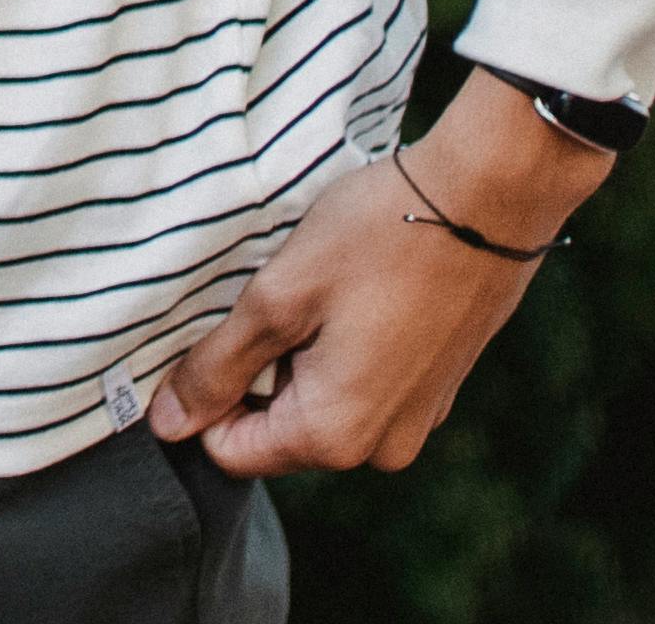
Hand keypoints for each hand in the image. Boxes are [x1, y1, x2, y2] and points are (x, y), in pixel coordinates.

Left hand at [146, 87, 609, 476]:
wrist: (486, 201)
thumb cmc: (377, 238)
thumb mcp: (278, 296)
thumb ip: (217, 367)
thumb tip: (167, 425)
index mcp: (333, 435)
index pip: (229, 452)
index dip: (203, 399)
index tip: (210, 334)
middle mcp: (380, 448)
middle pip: (276, 431)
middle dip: (256, 374)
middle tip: (267, 300)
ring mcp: (415, 421)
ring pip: (320, 408)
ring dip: (299, 358)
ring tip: (312, 292)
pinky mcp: (436, 390)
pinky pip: (364, 391)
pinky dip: (341, 352)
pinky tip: (351, 295)